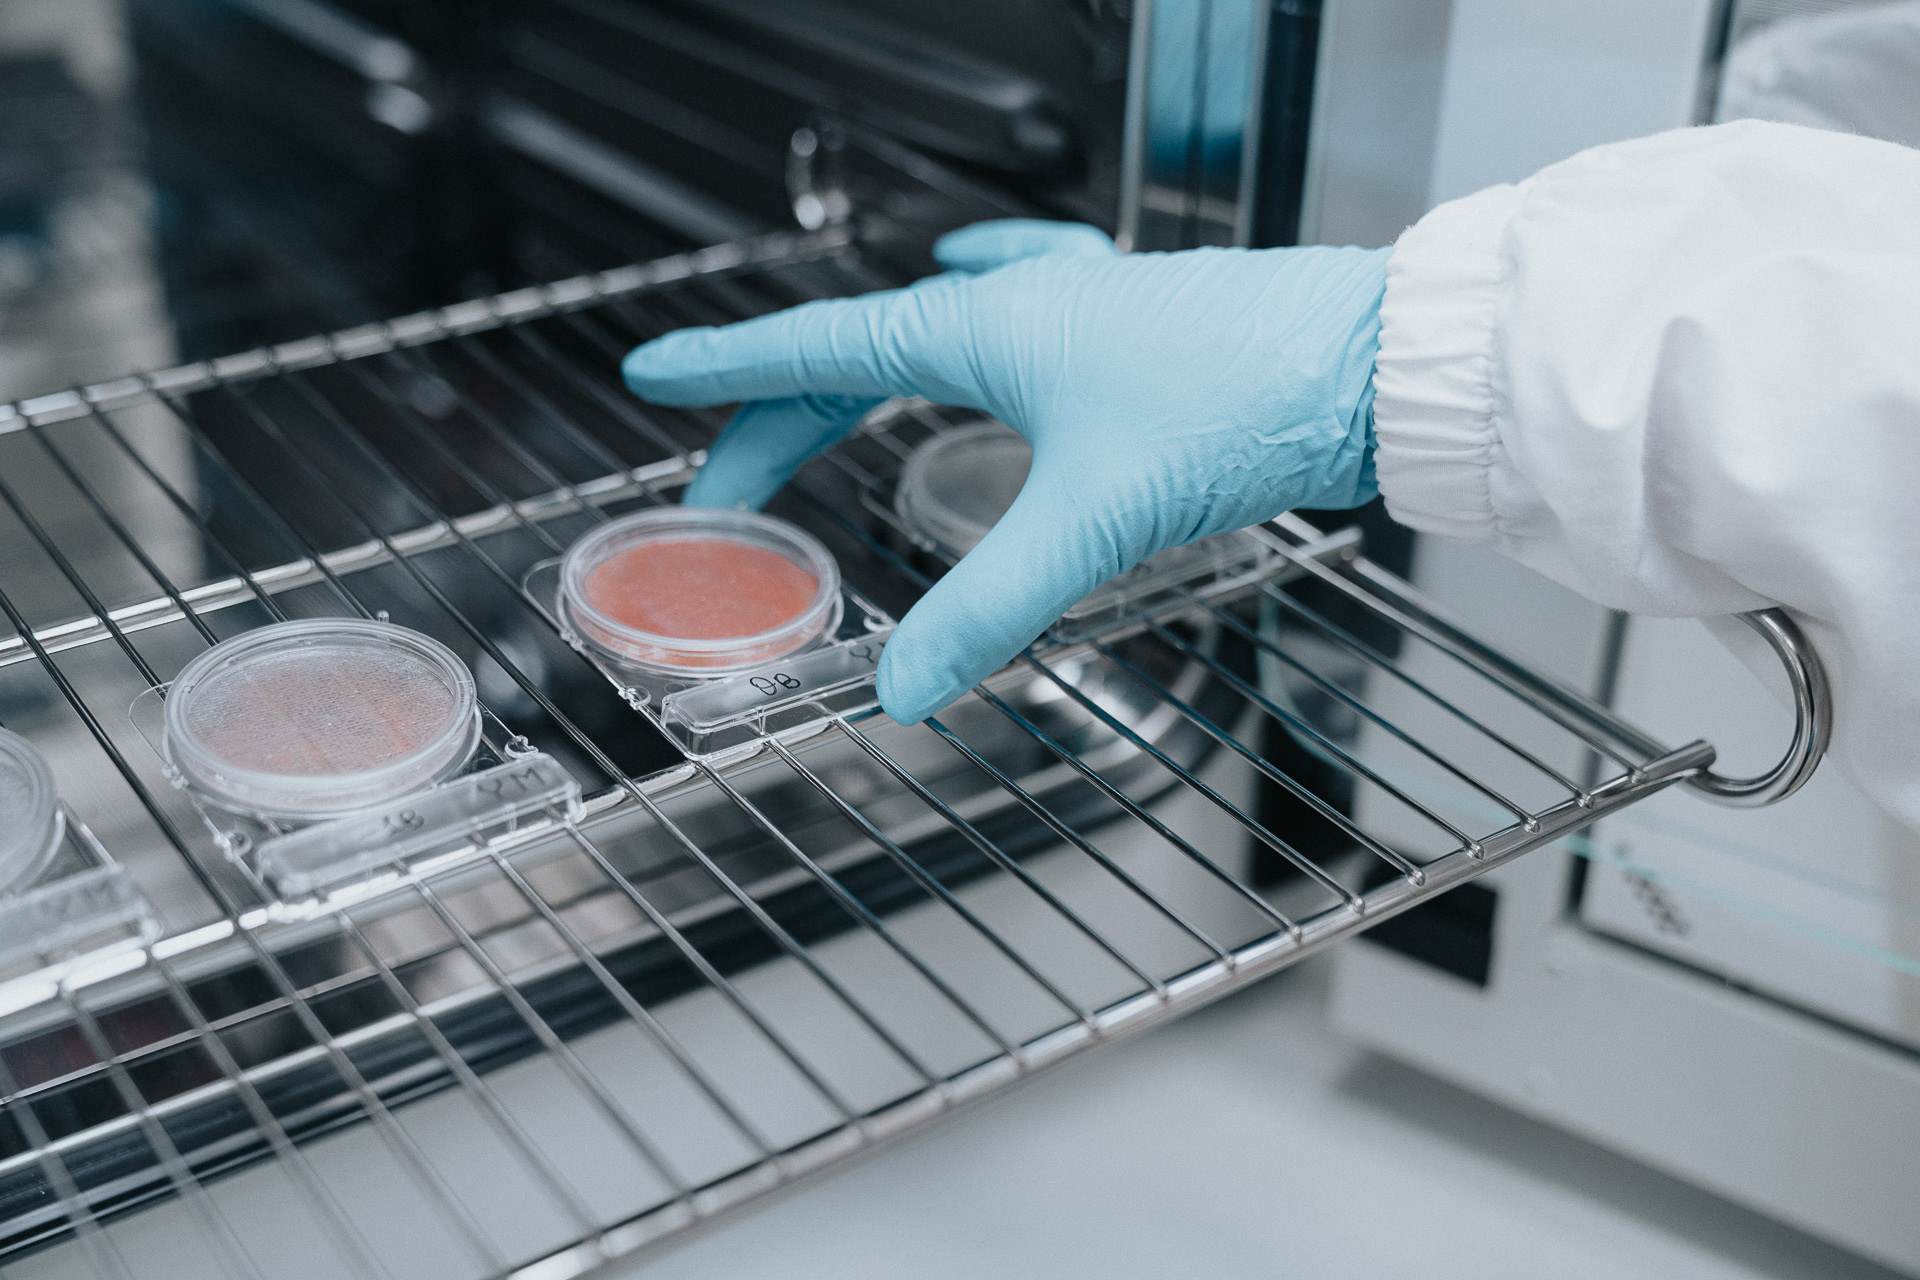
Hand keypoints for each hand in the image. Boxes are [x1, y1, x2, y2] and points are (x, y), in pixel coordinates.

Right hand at [623, 220, 1387, 723]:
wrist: (1374, 361)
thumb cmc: (1239, 400)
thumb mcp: (1095, 515)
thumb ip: (990, 607)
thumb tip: (904, 689)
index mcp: (987, 325)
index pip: (821, 345)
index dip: (730, 371)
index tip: (656, 372)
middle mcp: (1023, 305)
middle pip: (864, 352)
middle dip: (783, 415)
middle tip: (728, 479)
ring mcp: (1080, 309)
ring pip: (934, 332)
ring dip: (865, 375)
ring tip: (823, 404)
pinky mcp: (1132, 334)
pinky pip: (1022, 309)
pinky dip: (977, 316)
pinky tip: (997, 299)